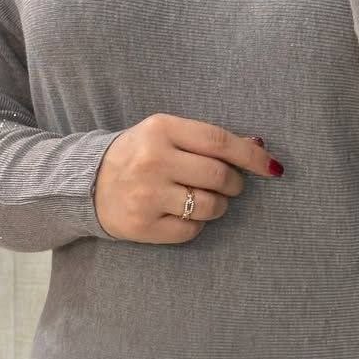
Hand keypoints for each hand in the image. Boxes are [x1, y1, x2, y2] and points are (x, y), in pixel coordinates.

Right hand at [93, 113, 283, 243]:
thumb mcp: (165, 133)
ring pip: (209, 206)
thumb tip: (258, 145)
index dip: (252, 156)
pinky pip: (191, 230)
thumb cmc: (137, 155)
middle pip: (219, 176)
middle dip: (234, 183)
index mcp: (160, 129)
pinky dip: (195, 224)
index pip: (219, 142)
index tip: (273, 167)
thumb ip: (207, 138)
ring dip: (218, 205)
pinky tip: (181, 214)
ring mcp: (146, 195)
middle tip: (228, 184)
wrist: (85, 183)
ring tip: (203, 199)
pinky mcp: (142, 225)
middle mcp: (153, 160)